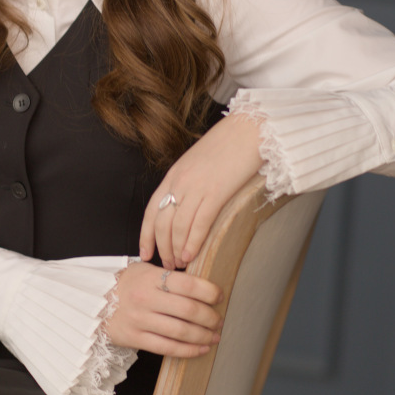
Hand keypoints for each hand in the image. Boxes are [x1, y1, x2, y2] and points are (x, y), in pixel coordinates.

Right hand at [105, 261, 222, 357]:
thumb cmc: (127, 284)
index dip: (209, 291)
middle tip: (219, 320)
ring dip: (203, 336)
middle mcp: (145, 298)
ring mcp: (139, 320)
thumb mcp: (145, 270)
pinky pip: (167, 348)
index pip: (188, 284)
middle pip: (188, 310)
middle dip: (210, 317)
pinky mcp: (135, 338)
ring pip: (180, 331)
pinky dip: (188, 350)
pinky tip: (201, 349)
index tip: (219, 296)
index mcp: (151, 277)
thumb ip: (170, 276)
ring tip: (214, 336)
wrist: (94, 302)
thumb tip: (204, 287)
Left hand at [139, 113, 262, 270]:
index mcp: (174, 174)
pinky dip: (192, 243)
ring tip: (179, 264)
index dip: (146, 234)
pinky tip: (191, 256)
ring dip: (176, 250)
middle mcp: (180, 182)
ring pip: (177, 226)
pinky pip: (199, 223)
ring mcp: (197, 187)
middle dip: (162, 248)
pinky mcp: (216, 192)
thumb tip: (187, 205)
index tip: (146, 252)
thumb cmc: (229, 145)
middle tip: (166, 265)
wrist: (249, 129)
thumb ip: (189, 182)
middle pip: (162, 222)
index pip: (152, 210)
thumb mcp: (199, 162)